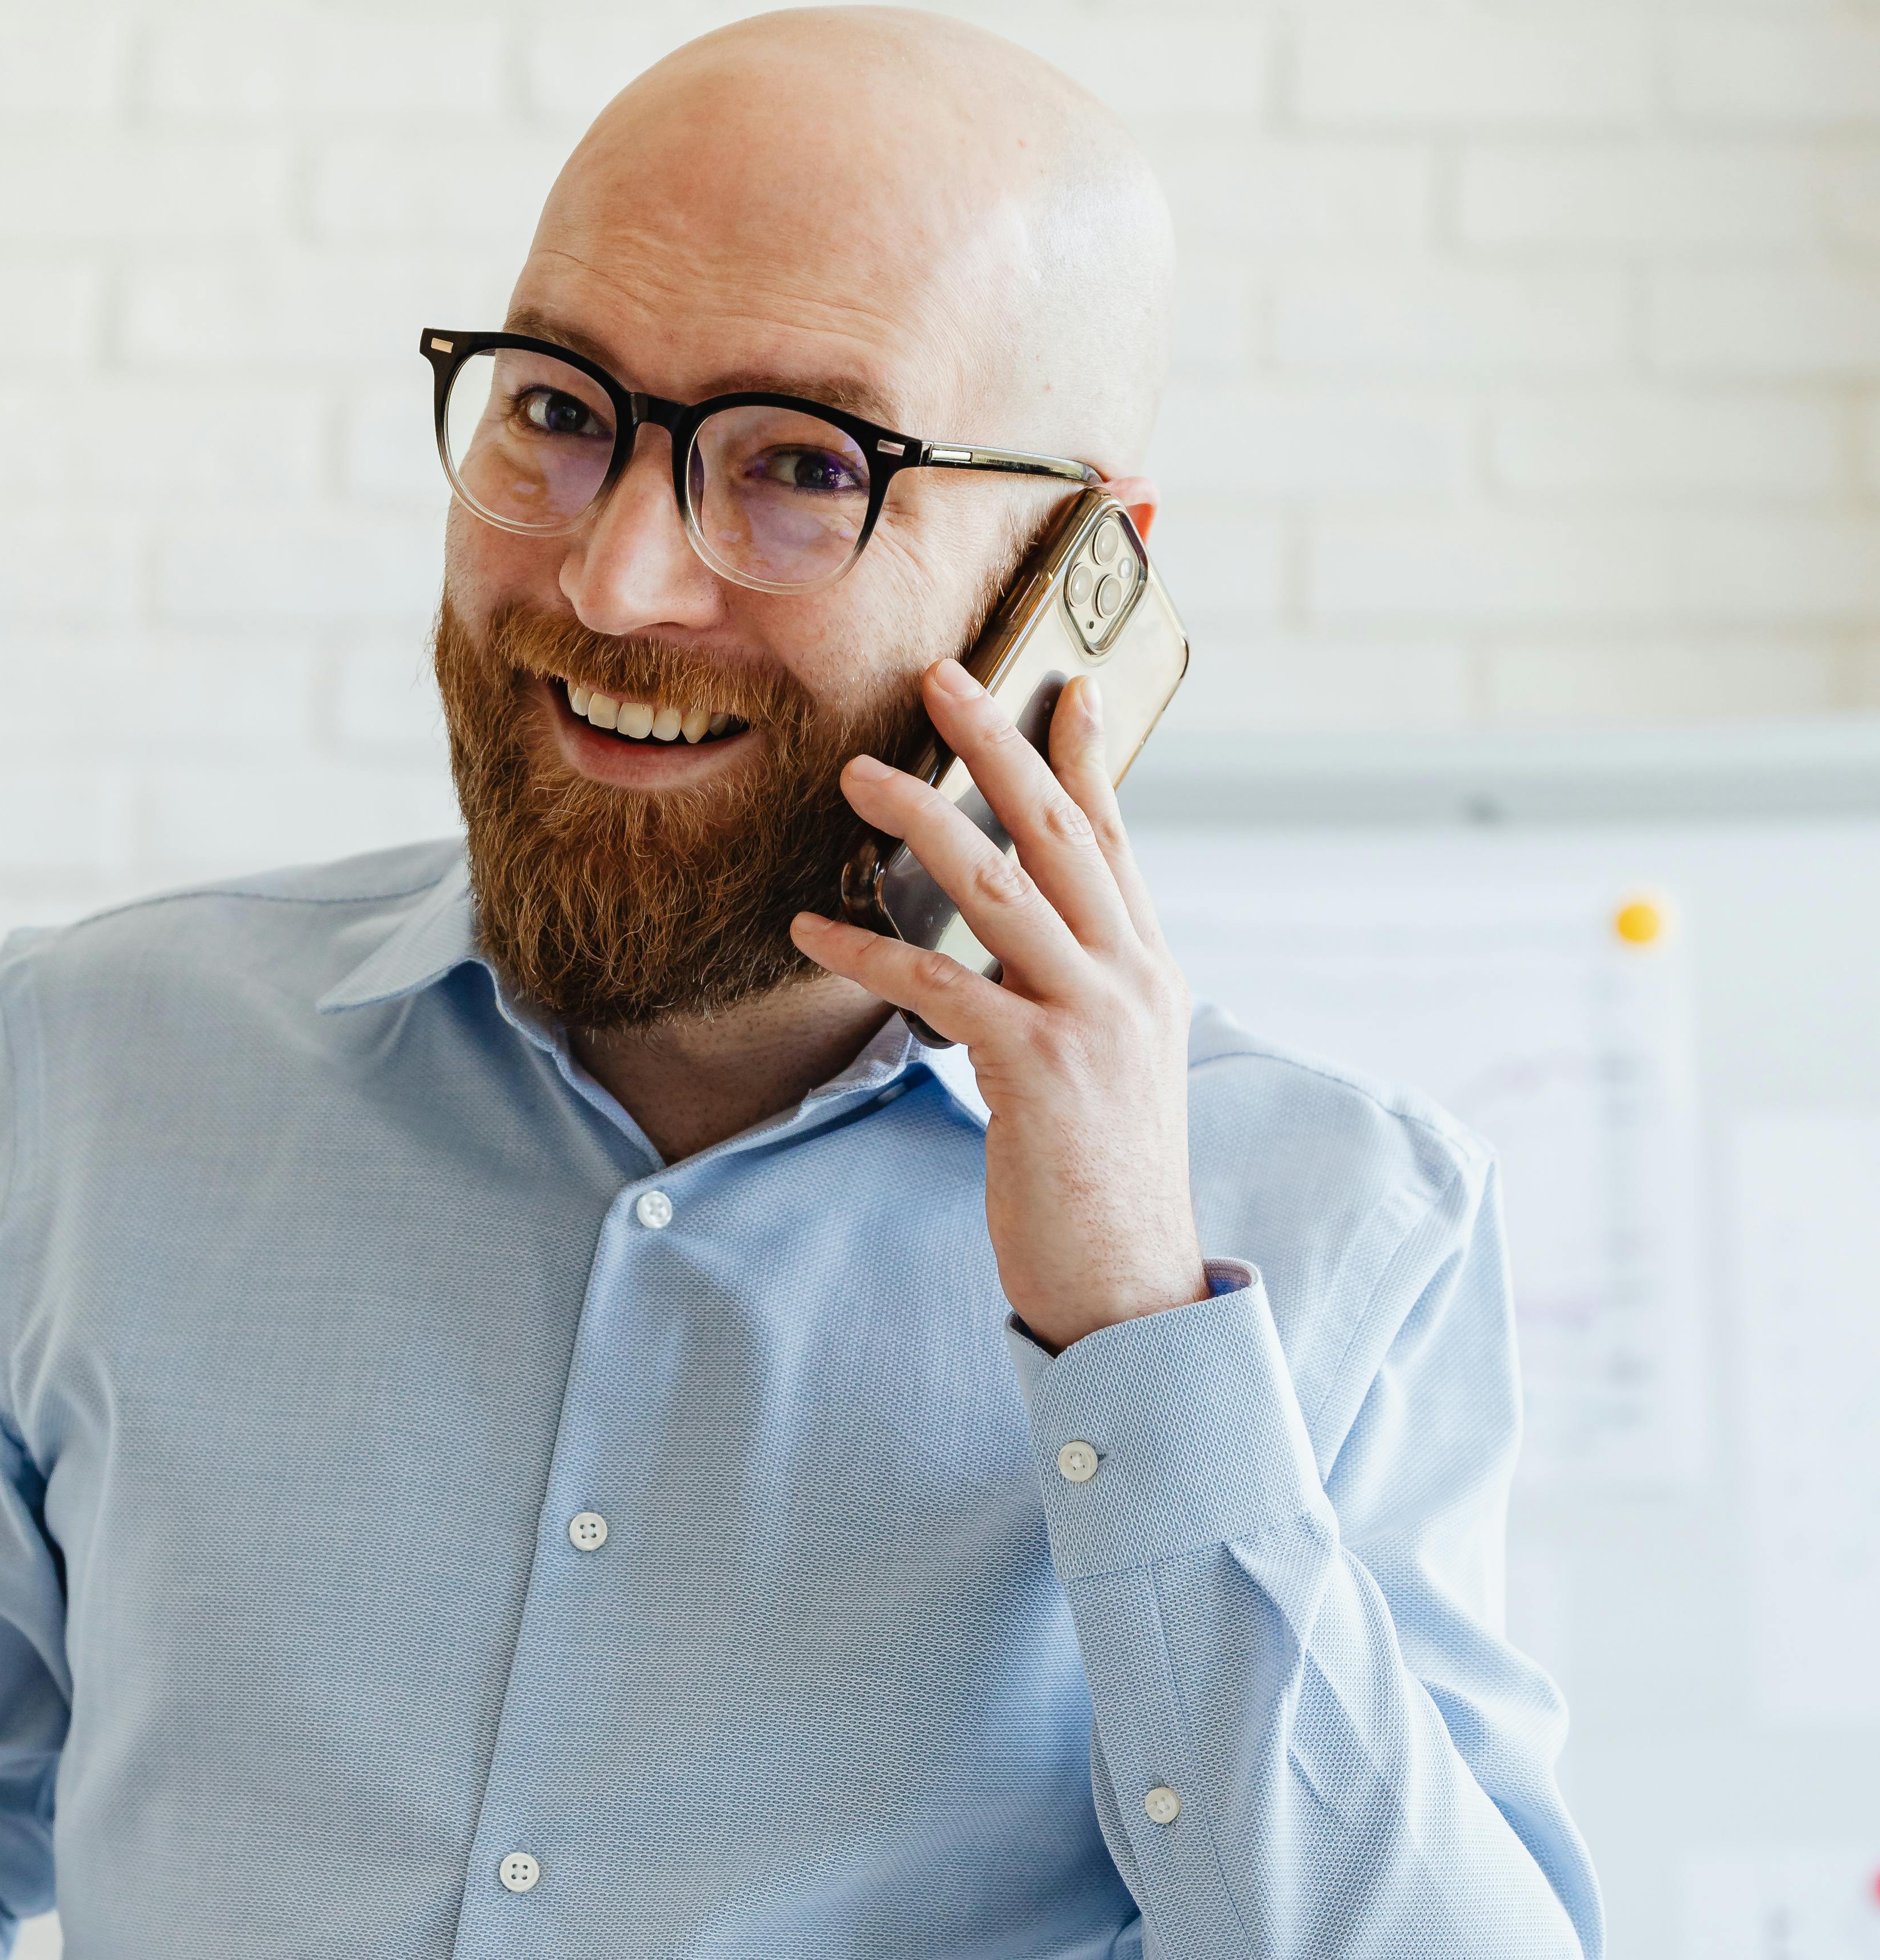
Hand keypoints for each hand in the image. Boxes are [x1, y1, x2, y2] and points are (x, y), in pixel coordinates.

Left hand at [791, 663, 1207, 1350]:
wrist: (1130, 1282)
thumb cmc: (1099, 1179)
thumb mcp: (1108, 1065)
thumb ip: (1075, 990)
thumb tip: (1026, 941)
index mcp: (1149, 972)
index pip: (1115, 839)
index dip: (1087, 756)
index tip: (1061, 683)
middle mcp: (1131, 979)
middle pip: (1059, 831)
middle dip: (997, 745)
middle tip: (940, 677)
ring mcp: (1092, 1019)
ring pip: (1001, 886)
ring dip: (923, 821)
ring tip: (856, 773)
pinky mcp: (1038, 1068)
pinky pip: (939, 984)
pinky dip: (868, 950)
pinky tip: (810, 930)